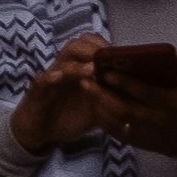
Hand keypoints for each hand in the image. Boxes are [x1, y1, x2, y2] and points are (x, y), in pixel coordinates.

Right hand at [10, 41, 117, 155]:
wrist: (41, 131)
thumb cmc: (70, 115)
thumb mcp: (96, 109)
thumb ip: (111, 99)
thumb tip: (138, 95)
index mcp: (81, 68)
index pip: (93, 46)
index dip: (108, 48)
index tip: (125, 56)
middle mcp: (67, 67)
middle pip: (78, 45)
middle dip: (95, 49)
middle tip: (109, 59)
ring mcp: (52, 77)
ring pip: (63, 60)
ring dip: (79, 63)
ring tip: (92, 69)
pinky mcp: (37, 90)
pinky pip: (43, 80)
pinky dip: (51, 78)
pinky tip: (58, 78)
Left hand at [84, 51, 176, 159]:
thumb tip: (174, 55)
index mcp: (172, 103)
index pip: (144, 92)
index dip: (125, 82)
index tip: (107, 71)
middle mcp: (157, 120)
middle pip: (125, 109)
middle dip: (103, 94)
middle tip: (87, 80)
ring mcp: (148, 134)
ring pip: (119, 122)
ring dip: (100, 107)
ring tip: (87, 91)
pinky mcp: (142, 143)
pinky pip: (119, 135)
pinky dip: (105, 123)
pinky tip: (95, 109)